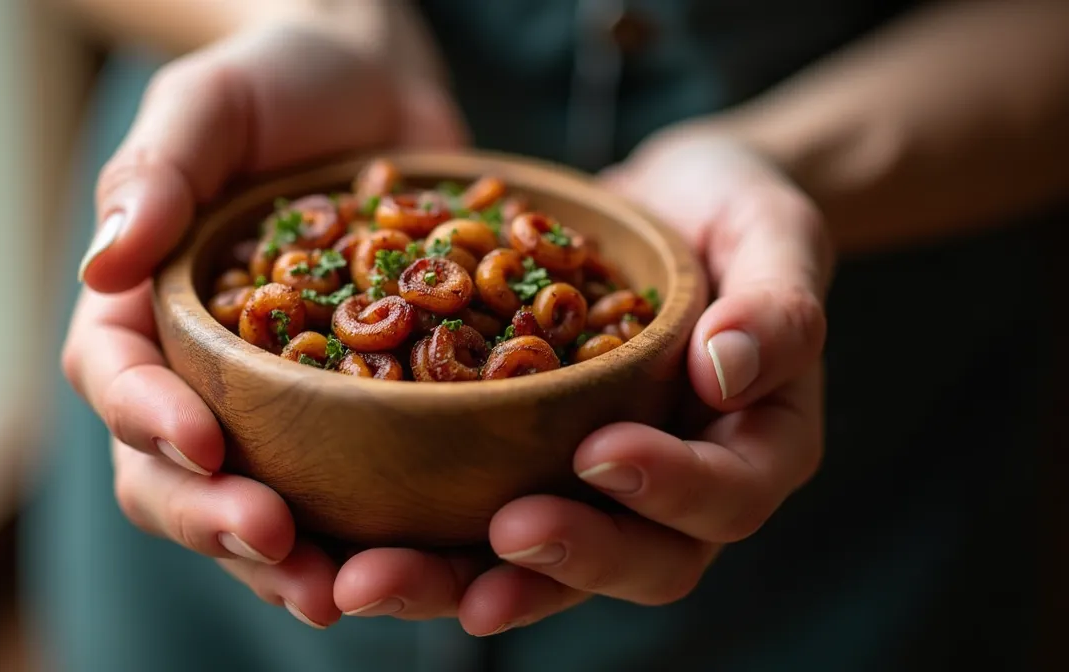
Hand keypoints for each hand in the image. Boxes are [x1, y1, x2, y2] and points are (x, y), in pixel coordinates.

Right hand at [60, 23, 464, 627]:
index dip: (150, 421)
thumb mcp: (210, 103)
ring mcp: (279, 407)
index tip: (204, 442)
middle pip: (175, 477)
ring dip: (291, 566)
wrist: (376, 95)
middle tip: (277, 544)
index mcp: (144, 311)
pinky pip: (357, 493)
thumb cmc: (275, 85)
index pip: (116, 380)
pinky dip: (379, 538)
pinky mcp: (359, 417)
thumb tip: (102, 260)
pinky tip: (426, 565)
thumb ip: (155, 171)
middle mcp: (201, 377)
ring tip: (341, 595)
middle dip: (217, 522)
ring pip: (261, 510)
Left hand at [330, 126, 831, 633]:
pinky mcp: (522, 473)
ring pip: (539, 570)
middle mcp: (677, 494)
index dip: (669, 488)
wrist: (657, 207)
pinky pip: (473, 529)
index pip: (725, 497)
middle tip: (497, 539)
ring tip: (374, 582)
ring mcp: (594, 492)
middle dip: (563, 562)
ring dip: (458, 584)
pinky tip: (346, 547)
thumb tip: (727, 367)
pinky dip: (415, 545)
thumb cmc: (731, 213)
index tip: (598, 450)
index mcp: (753, 449)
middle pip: (635, 564)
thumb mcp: (772, 231)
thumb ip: (776, 299)